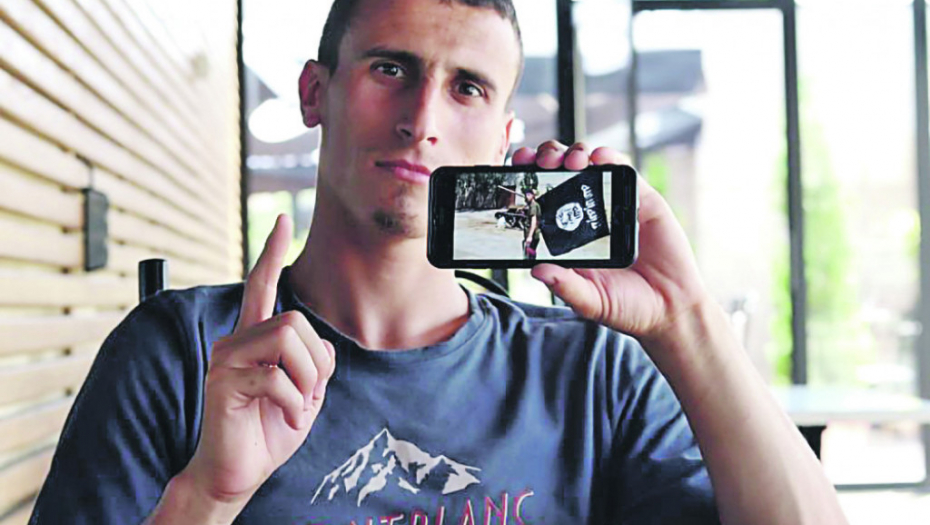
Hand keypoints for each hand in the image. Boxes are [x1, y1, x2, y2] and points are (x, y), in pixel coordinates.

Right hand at [179, 214, 335, 511]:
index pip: (262, 285)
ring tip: (294, 406)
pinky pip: (276, 379)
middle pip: (294, 321)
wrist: (238, 473)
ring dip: (305, 380)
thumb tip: (325, 347)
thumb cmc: (268, 431)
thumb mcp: (304, 395)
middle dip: (315, 363)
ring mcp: (226, 360)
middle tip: (306, 396)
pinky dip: (292, 405)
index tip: (283, 219)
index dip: (271, 252)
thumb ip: (314, 365)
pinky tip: (281, 420)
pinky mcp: (222, 384)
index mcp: (254, 339)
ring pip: (286, 341)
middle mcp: (235, 341)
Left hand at [512, 141, 707, 342]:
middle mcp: (587, 214)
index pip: (540, 198)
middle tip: (540, 162)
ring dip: (574, 154)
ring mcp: (613, 203)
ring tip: (569, 161)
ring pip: (588, 164)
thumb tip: (536, 270)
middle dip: (545, 159)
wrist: (670, 308)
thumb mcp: (590, 300)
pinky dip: (609, 157)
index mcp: (567, 235)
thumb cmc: (626, 306)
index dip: (526, 180)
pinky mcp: (641, 198)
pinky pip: (622, 169)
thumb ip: (565, 286)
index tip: (516, 169)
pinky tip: (598, 158)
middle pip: (560, 173)